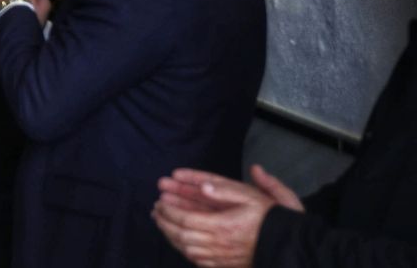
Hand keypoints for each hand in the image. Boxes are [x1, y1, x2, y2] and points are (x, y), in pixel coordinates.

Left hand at [152, 165, 299, 266]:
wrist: (290, 244)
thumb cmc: (269, 217)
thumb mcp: (250, 196)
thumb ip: (225, 190)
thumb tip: (203, 186)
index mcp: (223, 226)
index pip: (186, 219)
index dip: (170, 210)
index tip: (160, 201)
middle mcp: (220, 244)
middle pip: (182, 236)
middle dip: (165, 223)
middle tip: (155, 212)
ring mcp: (223, 258)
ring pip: (188, 250)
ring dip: (171, 237)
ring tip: (162, 224)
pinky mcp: (227, 266)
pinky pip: (199, 261)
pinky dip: (185, 250)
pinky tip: (180, 242)